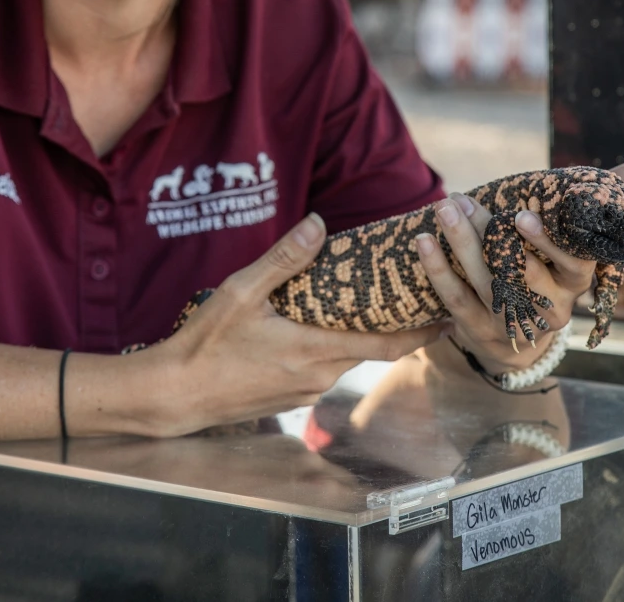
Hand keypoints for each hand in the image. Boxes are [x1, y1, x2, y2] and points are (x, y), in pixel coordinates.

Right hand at [148, 214, 448, 436]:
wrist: (174, 396)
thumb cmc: (205, 345)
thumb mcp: (240, 293)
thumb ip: (283, 259)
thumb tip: (318, 225)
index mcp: (315, 350)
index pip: (387, 345)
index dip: (422, 332)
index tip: (449, 316)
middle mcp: (319, 375)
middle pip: (371, 350)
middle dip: (395, 327)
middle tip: (414, 299)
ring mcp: (304, 391)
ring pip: (344, 359)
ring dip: (358, 336)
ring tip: (365, 306)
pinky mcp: (288, 397)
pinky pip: (321, 369)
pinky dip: (330, 348)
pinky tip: (316, 328)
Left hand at [414, 162, 623, 376]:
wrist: (524, 343)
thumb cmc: (551, 271)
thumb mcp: (577, 243)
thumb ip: (603, 203)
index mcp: (578, 282)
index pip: (569, 262)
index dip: (547, 241)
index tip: (523, 214)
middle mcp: (551, 307)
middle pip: (519, 271)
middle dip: (487, 234)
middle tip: (462, 200)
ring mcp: (515, 323)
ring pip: (486, 282)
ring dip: (460, 243)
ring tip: (444, 207)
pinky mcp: (481, 332)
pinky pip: (456, 300)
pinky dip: (438, 270)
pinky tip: (423, 241)